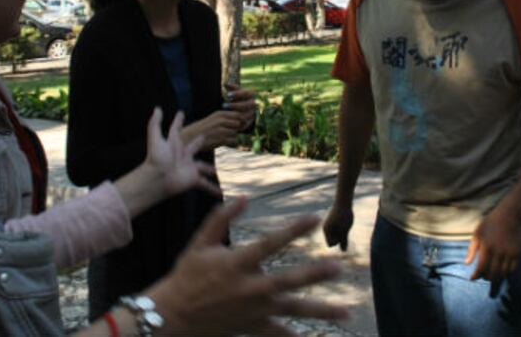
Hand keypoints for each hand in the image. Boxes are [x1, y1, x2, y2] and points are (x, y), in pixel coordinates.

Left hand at [143, 107, 219, 198]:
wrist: (157, 180)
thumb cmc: (156, 159)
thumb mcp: (155, 139)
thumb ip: (155, 123)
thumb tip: (157, 108)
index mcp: (174, 144)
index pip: (176, 129)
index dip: (178, 121)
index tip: (181, 113)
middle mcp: (183, 155)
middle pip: (193, 146)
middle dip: (198, 142)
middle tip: (204, 137)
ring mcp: (189, 167)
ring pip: (203, 167)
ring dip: (209, 169)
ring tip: (216, 171)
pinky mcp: (193, 179)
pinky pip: (205, 184)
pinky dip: (213, 189)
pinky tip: (220, 192)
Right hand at [149, 197, 348, 335]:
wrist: (173, 316)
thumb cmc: (187, 274)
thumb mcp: (200, 243)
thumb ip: (220, 219)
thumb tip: (243, 197)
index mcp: (237, 264)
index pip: (271, 243)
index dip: (293, 229)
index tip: (315, 218)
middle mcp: (249, 288)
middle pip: (288, 280)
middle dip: (315, 274)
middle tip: (339, 267)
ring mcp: (253, 311)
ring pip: (293, 311)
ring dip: (322, 310)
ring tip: (348, 310)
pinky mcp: (252, 328)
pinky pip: (278, 335)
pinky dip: (295, 336)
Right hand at [184, 110, 246, 149]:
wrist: (190, 138)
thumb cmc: (204, 129)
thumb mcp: (215, 120)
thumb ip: (227, 119)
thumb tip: (244, 121)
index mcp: (220, 114)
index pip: (238, 115)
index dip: (241, 120)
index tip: (237, 125)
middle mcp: (222, 120)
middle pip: (239, 123)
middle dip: (237, 128)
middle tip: (229, 132)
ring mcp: (221, 130)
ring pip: (235, 133)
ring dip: (232, 136)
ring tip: (222, 137)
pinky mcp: (221, 139)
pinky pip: (233, 141)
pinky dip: (230, 143)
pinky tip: (221, 142)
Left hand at [223, 82, 256, 129]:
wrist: (240, 110)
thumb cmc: (236, 98)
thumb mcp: (234, 92)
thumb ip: (231, 88)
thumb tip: (225, 83)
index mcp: (251, 95)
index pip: (247, 93)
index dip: (237, 94)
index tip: (228, 95)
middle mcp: (254, 104)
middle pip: (246, 105)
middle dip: (235, 105)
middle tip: (223, 105)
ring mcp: (252, 113)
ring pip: (245, 114)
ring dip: (234, 114)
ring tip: (224, 113)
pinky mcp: (249, 121)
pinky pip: (243, 123)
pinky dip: (236, 121)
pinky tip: (228, 120)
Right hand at [322, 202, 353, 251]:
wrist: (344, 201)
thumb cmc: (344, 215)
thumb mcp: (345, 230)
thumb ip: (344, 241)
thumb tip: (343, 251)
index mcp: (326, 230)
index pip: (331, 244)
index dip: (338, 241)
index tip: (342, 231)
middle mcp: (326, 228)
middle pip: (333, 241)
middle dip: (339, 237)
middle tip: (345, 227)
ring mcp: (329, 225)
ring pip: (336, 235)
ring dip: (342, 233)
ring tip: (345, 224)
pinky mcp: (333, 222)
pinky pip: (338, 230)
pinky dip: (342, 229)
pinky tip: (345, 222)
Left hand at [466, 204, 520, 282]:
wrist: (509, 216)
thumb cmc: (490, 224)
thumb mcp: (477, 233)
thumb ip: (471, 249)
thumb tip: (466, 263)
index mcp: (486, 246)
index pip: (481, 267)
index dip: (476, 275)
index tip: (472, 278)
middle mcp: (498, 251)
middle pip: (492, 273)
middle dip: (486, 278)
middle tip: (482, 277)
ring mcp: (509, 253)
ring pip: (503, 273)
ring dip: (496, 277)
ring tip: (491, 276)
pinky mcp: (517, 253)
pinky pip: (512, 269)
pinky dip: (506, 273)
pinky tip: (501, 272)